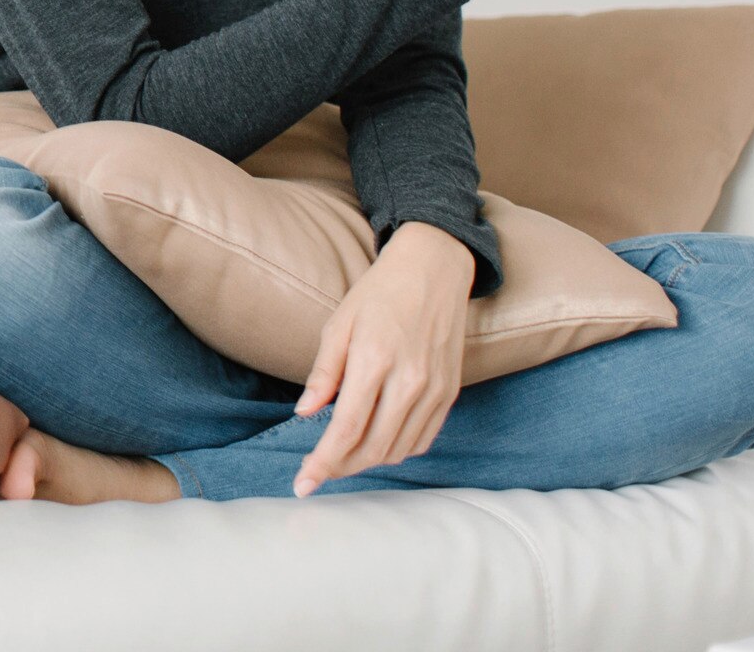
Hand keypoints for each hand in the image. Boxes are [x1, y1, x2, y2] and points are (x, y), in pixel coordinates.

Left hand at [292, 221, 472, 496]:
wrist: (434, 269)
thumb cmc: (379, 293)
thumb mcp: (339, 323)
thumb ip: (324, 372)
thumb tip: (304, 413)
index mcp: (375, 361)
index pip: (345, 429)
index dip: (322, 462)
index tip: (303, 484)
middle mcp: (410, 381)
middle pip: (373, 447)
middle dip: (341, 467)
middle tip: (318, 473)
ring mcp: (435, 389)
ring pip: (399, 449)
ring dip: (368, 462)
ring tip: (342, 459)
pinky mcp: (450, 392)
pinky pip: (423, 438)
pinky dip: (398, 450)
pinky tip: (377, 444)